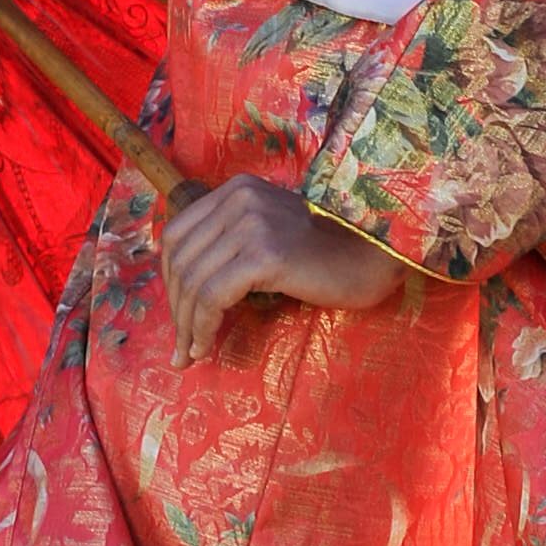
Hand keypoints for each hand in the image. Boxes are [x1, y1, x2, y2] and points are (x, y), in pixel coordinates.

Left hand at [160, 175, 407, 362]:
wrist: (377, 258)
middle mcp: (239, 198)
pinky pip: (213, 297)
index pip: (176, 235)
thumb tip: (181, 289)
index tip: (177, 316)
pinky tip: (206, 347)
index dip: (168, 280)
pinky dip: (202, 327)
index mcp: (236, 190)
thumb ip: (229, 245)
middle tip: (180, 347)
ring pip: (192, 281)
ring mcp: (251, 223)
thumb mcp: (268, 235)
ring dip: (185, 326)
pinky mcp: (264, 254)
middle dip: (174, 309)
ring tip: (190, 355)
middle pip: (179, 259)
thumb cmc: (326, 257)